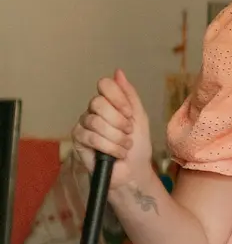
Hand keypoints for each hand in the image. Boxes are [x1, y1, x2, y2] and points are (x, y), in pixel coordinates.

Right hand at [71, 70, 154, 192]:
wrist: (133, 171)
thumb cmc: (138, 146)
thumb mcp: (140, 117)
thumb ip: (130, 95)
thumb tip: (118, 72)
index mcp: (109, 102)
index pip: (105, 85)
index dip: (118, 99)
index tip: (129, 114)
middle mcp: (93, 110)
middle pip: (98, 103)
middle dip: (119, 121)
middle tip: (128, 132)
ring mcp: (84, 124)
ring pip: (96, 122)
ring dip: (117, 138)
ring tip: (125, 146)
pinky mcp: (78, 140)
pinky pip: (91, 137)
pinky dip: (110, 147)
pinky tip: (116, 154)